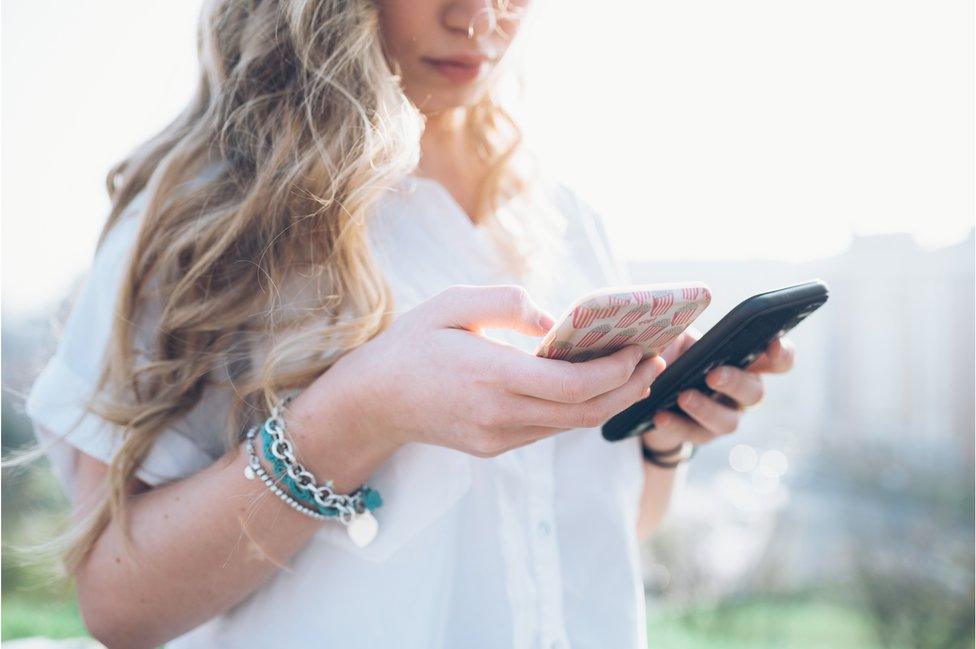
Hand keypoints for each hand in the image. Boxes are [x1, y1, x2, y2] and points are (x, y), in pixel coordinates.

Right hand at [296, 285, 666, 462]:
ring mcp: (496, 438)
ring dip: (606, 401)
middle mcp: (498, 416)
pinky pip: (547, 429)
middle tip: (655, 360)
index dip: (616, 371)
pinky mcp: (493, 446)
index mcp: (489, 377)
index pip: (572, 385)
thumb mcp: (450, 304)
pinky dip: (576, 408)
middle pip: (583, 413)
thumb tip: (553, 319)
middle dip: (627, 388)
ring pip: (569, 426)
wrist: (370, 402)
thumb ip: (505, 304)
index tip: (640, 348)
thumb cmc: (410, 344)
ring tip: (633, 370)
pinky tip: (588, 384)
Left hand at [642, 329, 795, 451]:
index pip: (777, 361)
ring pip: (728, 421)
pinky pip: (693, 434)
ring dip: (707, 409)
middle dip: (735, 383)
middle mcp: (742, 392)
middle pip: (755, 392)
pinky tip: (660, 415)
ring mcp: (724, 417)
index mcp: (744, 362)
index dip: (782, 355)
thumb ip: (681, 332)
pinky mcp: (700, 435)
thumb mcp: (676, 337)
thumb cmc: (672, 355)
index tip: (773, 345)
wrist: (650, 391)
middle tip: (713, 375)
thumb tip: (671, 330)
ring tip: (683, 397)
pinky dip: (676, 424)